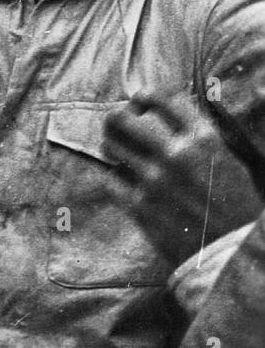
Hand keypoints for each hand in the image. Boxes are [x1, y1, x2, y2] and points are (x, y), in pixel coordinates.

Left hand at [102, 91, 262, 266]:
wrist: (234, 252)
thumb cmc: (238, 207)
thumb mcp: (232, 161)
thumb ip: (202, 136)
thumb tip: (174, 113)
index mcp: (205, 138)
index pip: (163, 97)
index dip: (146, 95)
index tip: (142, 101)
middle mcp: (176, 154)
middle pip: (122, 118)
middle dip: (119, 118)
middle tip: (122, 125)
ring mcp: (154, 180)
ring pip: (110, 146)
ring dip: (112, 145)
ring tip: (121, 151)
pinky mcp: (138, 206)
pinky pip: (110, 179)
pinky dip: (115, 176)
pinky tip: (125, 180)